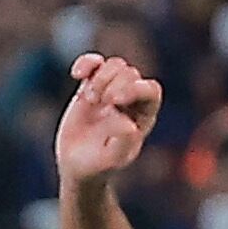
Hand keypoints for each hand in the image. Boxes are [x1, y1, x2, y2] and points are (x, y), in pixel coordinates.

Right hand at [54, 49, 165, 186]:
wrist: (76, 164)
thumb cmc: (98, 165)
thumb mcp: (111, 160)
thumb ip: (123, 143)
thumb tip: (129, 124)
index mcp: (143, 115)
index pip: (151, 90)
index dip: (135, 89)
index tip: (114, 101)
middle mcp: (131, 100)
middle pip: (130, 74)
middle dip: (112, 84)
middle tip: (97, 102)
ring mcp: (111, 89)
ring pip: (115, 65)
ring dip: (100, 77)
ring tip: (89, 98)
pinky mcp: (91, 85)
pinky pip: (93, 63)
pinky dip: (86, 63)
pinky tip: (76, 75)